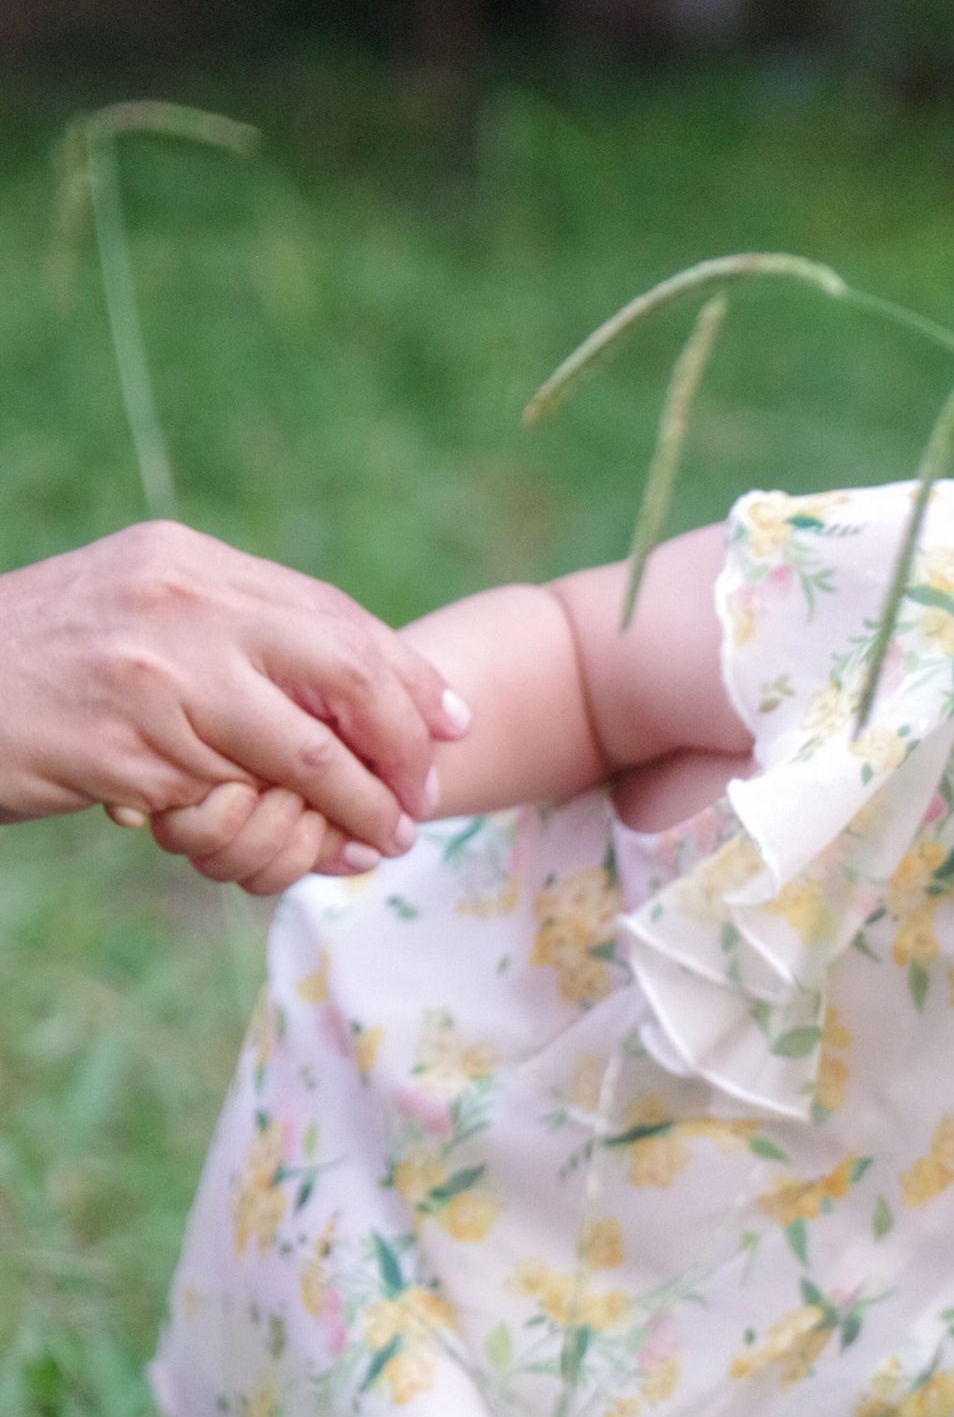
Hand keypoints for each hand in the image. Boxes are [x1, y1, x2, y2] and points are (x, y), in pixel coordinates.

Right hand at [0, 520, 467, 877]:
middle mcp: (183, 604)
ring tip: (388, 836)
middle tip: (426, 790)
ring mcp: (160, 673)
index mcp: (188, 564)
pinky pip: (237, 796)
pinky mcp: (136, 746)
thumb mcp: (134, 617)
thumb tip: (320, 678)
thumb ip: (219, 632)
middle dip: (403, 738)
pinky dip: (286, 830)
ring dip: (360, 801)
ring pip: (306, 745)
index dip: (404, 674)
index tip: (450, 722)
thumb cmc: (38, 668)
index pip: (331, 615)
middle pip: (345, 668)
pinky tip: (316, 851)